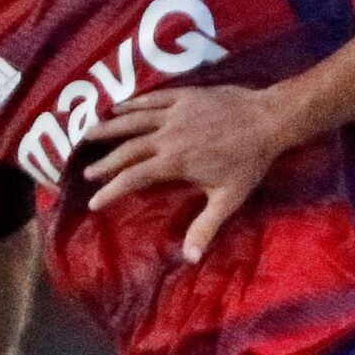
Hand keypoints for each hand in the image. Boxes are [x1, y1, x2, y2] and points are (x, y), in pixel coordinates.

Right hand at [84, 85, 282, 263]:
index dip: (111, 190)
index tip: (94, 202)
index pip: (133, 177)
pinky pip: (150, 99)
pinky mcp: (183, 96)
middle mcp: (166, 136)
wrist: (267, 119)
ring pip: (132, 120)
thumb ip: (205, 227)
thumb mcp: (228, 199)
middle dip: (105, 163)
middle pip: (126, 150)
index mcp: (174, 162)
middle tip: (86, 173)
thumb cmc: (249, 162)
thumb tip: (189, 258)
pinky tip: (116, 109)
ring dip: (108, 129)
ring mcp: (173, 113)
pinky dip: (131, 105)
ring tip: (87, 136)